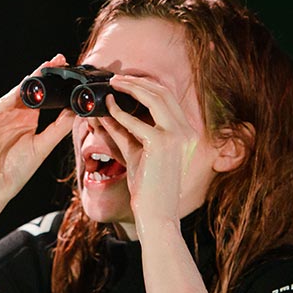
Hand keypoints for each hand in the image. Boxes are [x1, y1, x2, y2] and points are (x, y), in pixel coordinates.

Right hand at [0, 55, 76, 207]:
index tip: (69, 71)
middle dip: (44, 73)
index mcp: (25, 121)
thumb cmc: (13, 172)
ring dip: (33, 78)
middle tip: (61, 59)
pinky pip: (4, 101)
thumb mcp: (42, 146)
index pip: (41, 96)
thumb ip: (59, 127)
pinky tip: (30, 85)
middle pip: (29, 88)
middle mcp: (11, 113)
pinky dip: (17, 92)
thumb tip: (78, 111)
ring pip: (17, 91)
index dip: (54, 84)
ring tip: (50, 66)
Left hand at [98, 74, 208, 231]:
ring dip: (131, 87)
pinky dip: (119, 112)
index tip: (126, 81)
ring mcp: (177, 136)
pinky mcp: (161, 144)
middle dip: (137, 81)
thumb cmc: (148, 186)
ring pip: (154, 97)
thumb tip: (105, 109)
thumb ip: (123, 129)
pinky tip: (108, 108)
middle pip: (163, 92)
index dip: (146, 85)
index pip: (168, 98)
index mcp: (186, 133)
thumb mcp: (135, 151)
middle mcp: (186, 131)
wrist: (157, 213)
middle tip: (115, 78)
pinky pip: (136, 121)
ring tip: (112, 84)